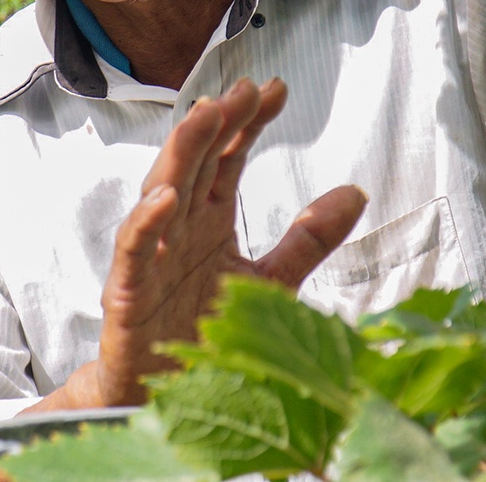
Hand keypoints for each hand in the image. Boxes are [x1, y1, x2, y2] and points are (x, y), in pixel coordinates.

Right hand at [44, 78, 368, 408]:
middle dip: (217, 122)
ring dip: (181, 151)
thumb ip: (308, 238)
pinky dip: (145, 222)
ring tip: (205, 114)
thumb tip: (356, 193)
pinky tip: (165, 197)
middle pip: (196, 162)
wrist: (160, 397)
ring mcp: (153, 257)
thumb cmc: (203, 331)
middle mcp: (179, 229)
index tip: (276, 89)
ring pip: (161, 191)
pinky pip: (135, 251)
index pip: (227, 158)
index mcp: (208, 220)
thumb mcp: (270, 280)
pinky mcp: (129, 292)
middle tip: (243, 89)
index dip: (248, 122)